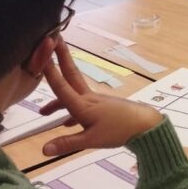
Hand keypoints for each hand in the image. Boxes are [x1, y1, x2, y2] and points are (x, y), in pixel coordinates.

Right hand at [39, 39, 161, 156]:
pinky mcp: (102, 108)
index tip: (43, 51)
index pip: (61, 86)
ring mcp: (96, 101)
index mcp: (83, 105)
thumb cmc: (118, 130)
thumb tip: (43, 149)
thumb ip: (67, 144)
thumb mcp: (91, 140)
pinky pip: (81, 106)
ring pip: (73, 94)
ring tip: (43, 111)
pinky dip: (70, 112)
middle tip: (52, 39)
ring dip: (58, 97)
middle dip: (61, 58)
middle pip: (71, 75)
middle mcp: (88, 98)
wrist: (145, 126)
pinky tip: (66, 123)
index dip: (50, 70)